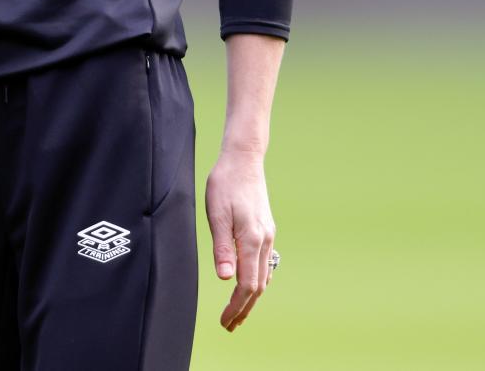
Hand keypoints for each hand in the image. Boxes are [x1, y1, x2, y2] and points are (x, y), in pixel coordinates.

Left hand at [204, 148, 276, 331]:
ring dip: (252, 296)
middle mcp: (264, 239)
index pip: (247, 284)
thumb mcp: (217, 213)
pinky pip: (265, 262)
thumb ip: (221, 246)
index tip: (225, 321)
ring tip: (238, 312)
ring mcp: (268, 234)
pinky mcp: (266, 228)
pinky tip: (249, 284)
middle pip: (258, 285)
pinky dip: (257, 280)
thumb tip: (224, 278)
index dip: (236, 306)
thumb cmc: (225, 183)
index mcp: (251, 238)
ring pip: (264, 275)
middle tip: (230, 325)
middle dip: (244, 308)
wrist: (243, 158)